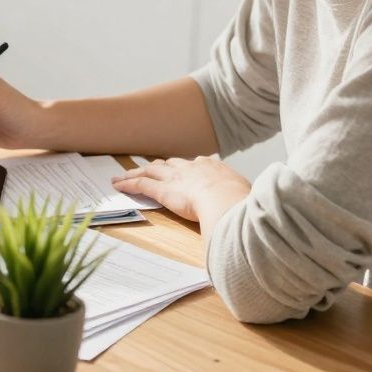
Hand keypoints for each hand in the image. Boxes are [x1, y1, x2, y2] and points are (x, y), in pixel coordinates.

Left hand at [111, 155, 250, 221]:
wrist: (227, 200)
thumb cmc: (241, 202)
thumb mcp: (246, 197)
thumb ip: (243, 200)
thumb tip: (252, 208)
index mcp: (213, 168)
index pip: (195, 165)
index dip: (185, 167)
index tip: (182, 169)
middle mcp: (191, 167)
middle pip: (169, 163)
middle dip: (158, 166)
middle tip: (150, 167)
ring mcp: (175, 177)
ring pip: (150, 170)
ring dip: (136, 172)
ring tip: (125, 175)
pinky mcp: (162, 190)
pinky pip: (141, 184)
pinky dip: (128, 183)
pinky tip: (118, 185)